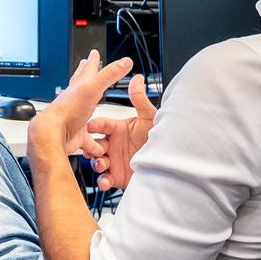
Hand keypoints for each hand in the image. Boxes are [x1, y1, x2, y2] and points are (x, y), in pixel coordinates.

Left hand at [27, 51, 133, 159]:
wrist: (52, 134)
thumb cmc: (67, 111)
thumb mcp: (92, 88)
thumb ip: (109, 75)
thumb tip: (125, 61)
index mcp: (79, 88)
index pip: (87, 70)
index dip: (92, 60)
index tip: (93, 52)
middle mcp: (75, 102)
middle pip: (81, 86)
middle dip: (85, 76)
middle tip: (85, 66)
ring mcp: (76, 118)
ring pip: (85, 114)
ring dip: (92, 112)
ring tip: (92, 108)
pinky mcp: (77, 135)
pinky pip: (89, 141)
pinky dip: (95, 145)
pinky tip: (99, 149)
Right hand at [85, 74, 155, 188]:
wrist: (170, 166)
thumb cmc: (159, 139)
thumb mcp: (150, 119)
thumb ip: (140, 100)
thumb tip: (137, 78)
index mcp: (118, 129)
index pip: (101, 124)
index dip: (94, 125)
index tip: (90, 126)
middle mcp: (113, 145)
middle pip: (94, 143)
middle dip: (90, 147)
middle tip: (91, 149)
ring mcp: (113, 161)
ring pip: (96, 161)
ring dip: (96, 163)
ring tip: (103, 165)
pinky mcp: (116, 177)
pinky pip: (104, 179)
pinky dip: (103, 181)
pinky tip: (106, 180)